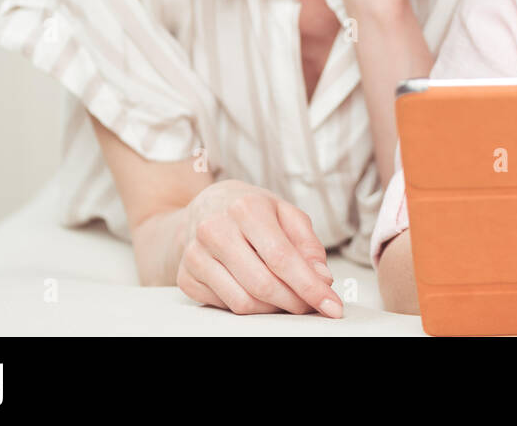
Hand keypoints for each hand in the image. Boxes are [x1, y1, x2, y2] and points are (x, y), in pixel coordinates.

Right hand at [175, 179, 343, 317]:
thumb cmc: (250, 210)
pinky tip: (258, 293)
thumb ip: (308, 244)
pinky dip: (249, 307)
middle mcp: (215, 230)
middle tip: (312, 306)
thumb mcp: (285, 213)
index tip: (332, 306)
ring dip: (273, 309)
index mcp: (245, 208)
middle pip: (263, 284)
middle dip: (294, 302)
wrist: (205, 207)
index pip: (282, 258)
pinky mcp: (185, 278)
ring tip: (287, 298)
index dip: (310, 287)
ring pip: (242, 302)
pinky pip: (224, 307)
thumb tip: (322, 278)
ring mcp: (195, 255)